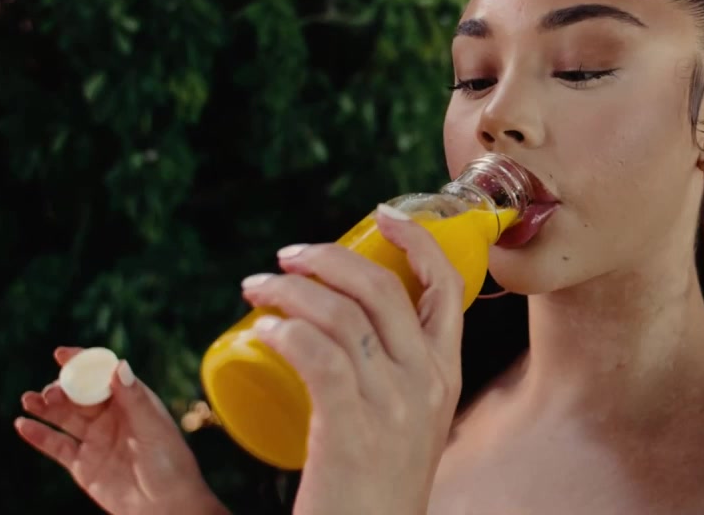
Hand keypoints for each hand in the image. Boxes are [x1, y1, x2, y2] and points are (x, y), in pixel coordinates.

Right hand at [16, 349, 228, 514]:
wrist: (166, 507)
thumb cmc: (170, 464)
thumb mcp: (154, 428)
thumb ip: (134, 399)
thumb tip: (119, 365)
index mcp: (131, 401)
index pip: (103, 376)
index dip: (82, 363)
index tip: (61, 354)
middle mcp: (110, 417)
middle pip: (78, 396)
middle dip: (60, 389)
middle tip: (49, 392)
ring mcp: (95, 440)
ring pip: (64, 418)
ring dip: (45, 408)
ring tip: (29, 400)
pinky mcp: (83, 464)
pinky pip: (56, 446)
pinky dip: (38, 436)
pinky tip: (22, 425)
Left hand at [241, 204, 464, 514]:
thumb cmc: (375, 490)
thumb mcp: (406, 424)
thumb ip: (392, 377)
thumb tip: (343, 325)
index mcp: (445, 375)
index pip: (448, 286)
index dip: (417, 241)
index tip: (380, 216)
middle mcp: (426, 382)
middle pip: (383, 287)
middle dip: (329, 257)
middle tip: (286, 257)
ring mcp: (392, 406)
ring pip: (340, 315)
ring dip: (289, 290)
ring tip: (256, 290)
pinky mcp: (350, 430)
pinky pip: (317, 356)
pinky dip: (286, 331)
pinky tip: (264, 330)